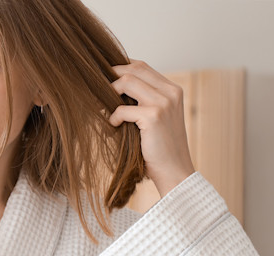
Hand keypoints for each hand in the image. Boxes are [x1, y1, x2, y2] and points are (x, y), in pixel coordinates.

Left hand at [107, 59, 195, 196]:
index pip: (142, 66)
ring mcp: (163, 103)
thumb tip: (115, 86)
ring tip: (104, 107)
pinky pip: (122, 108)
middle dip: (112, 75)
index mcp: (173, 90)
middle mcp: (171, 92)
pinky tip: (114, 125)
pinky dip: (114, 116)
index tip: (105, 76)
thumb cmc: (161, 146)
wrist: (175, 171)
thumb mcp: (158, 116)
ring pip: (126, 81)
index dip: (120, 67)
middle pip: (134, 68)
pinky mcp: (153, 116)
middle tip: (98, 89)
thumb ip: (145, 99)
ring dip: (110, 93)